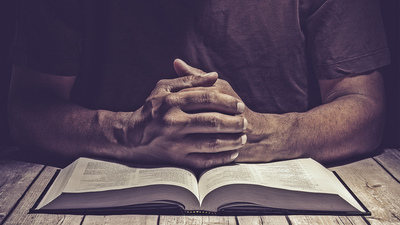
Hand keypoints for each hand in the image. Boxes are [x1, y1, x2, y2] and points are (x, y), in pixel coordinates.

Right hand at [128, 60, 246, 168]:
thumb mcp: (164, 87)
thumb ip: (189, 80)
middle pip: (212, 121)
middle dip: (234, 122)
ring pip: (211, 143)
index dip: (227, 101)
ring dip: (231, 140)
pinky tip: (232, 153)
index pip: (207, 98)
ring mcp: (175, 142)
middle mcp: (174, 122)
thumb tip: (213, 75)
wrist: (131, 136)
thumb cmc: (151, 108)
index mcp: (172, 102)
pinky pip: (204, 160)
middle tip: (245, 122)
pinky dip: (221, 158)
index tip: (240, 105)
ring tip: (243, 138)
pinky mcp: (177, 158)